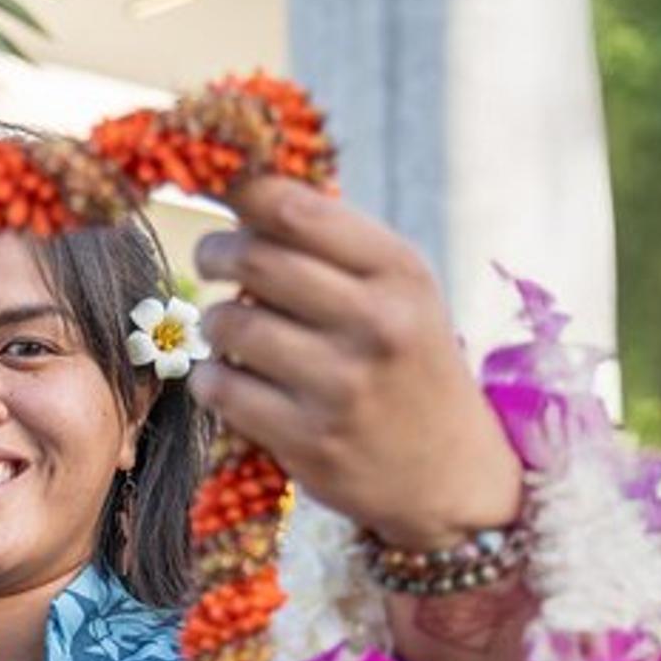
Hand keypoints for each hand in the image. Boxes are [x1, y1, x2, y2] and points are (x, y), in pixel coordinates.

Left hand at [189, 177, 522, 550]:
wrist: (448, 473)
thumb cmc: (406, 363)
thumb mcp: (398, 291)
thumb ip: (332, 243)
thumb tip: (241, 187)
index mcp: (399, 272)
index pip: (296, 209)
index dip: (241, 191)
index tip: (219, 191)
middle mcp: (377, 323)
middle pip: (255, 259)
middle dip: (215, 250)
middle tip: (211, 256)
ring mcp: (342, 386)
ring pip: (229, 323)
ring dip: (215, 321)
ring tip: (230, 329)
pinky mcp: (309, 440)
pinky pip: (221, 388)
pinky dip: (212, 379)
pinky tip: (230, 379)